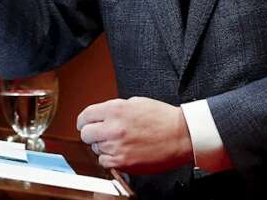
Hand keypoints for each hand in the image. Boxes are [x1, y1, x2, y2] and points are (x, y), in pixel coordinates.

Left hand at [76, 97, 192, 174]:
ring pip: (95, 149)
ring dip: (103, 146)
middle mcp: (113, 128)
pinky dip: (110, 159)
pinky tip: (122, 152)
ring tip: (119, 142)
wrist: (181, 135)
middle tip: (100, 134)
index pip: (86, 116)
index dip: (84, 121)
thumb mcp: (135, 103)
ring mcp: (117, 146)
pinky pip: (105, 162)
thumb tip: (101, 115)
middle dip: (92, 134)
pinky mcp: (123, 162)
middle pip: (86, 134)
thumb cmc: (163, 118)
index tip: (85, 124)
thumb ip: (115, 109)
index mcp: (115, 109)